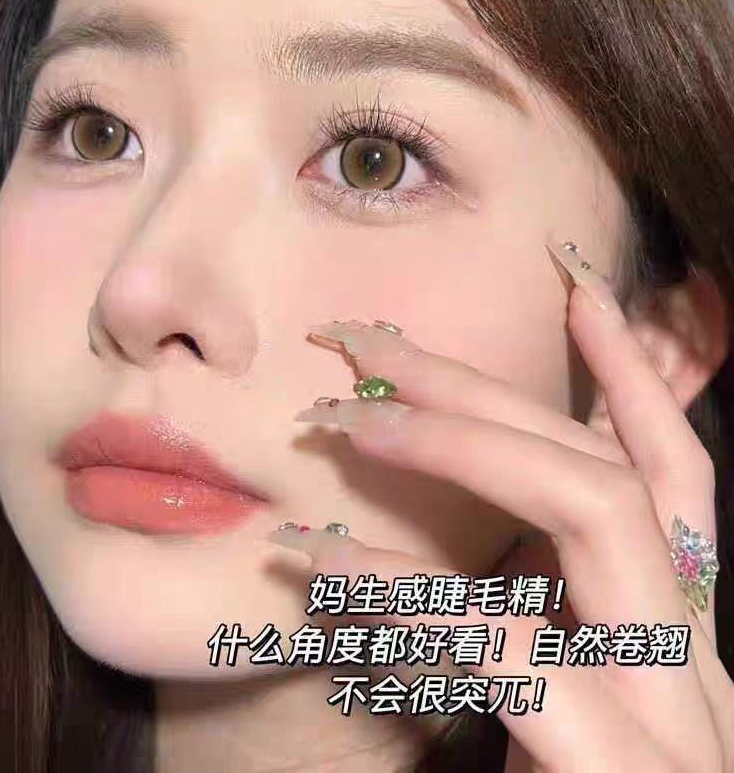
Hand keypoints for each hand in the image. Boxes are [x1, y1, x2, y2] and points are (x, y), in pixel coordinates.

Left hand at [272, 241, 733, 771]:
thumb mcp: (565, 701)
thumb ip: (542, 615)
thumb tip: (486, 543)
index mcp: (677, 638)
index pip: (670, 474)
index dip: (632, 378)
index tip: (577, 290)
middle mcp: (696, 662)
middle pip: (607, 466)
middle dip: (493, 391)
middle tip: (375, 348)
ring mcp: (674, 715)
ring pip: (590, 512)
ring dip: (464, 446)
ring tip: (349, 418)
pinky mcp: (623, 767)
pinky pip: (506, 639)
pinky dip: (407, 588)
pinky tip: (320, 558)